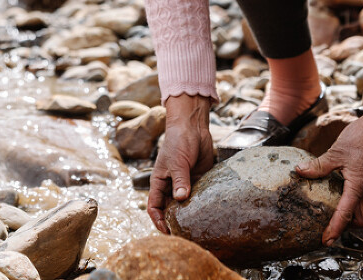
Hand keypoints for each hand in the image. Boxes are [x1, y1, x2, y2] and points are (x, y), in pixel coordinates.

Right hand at [148, 94, 215, 233]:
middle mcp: (171, 186)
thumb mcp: (177, 162)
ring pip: (184, 206)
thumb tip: (181, 199)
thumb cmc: (178, 141)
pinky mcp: (198, 181)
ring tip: (197, 228)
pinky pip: (198, 198)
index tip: (168, 231)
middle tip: (185, 235)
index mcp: (159, 182)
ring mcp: (185, 184)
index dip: (158, 220)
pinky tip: (208, 214)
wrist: (193, 127)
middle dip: (174, 222)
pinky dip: (201, 206)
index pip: (154, 206)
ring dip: (189, 215)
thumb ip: (180, 180)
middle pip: (169, 209)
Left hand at [295, 96, 362, 243]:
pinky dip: (355, 201)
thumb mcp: (336, 152)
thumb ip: (319, 165)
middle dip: (348, 225)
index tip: (326, 240)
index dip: (335, 229)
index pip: (345, 214)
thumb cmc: (361, 138)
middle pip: (362, 220)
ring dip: (353, 214)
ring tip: (335, 208)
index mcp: (358, 187)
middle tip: (330, 221)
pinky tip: (341, 191)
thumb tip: (300, 171)